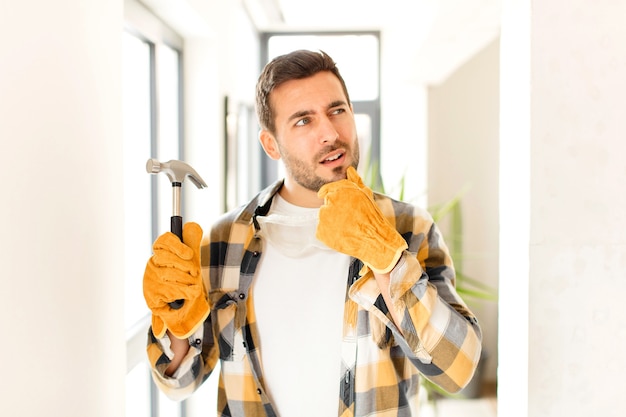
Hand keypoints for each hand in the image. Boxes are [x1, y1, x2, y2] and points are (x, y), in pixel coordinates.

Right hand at [143, 222, 209, 338]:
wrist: (178, 308)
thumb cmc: (184, 281)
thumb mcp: (190, 262)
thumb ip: (191, 243)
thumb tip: (192, 225)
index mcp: (160, 254)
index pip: (164, 242)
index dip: (176, 245)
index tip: (189, 253)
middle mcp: (152, 265)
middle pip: (169, 258)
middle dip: (187, 266)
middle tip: (195, 273)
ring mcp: (150, 281)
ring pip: (172, 276)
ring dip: (188, 282)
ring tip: (192, 286)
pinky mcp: (151, 296)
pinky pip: (171, 291)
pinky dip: (184, 293)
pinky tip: (187, 294)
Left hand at [316, 167, 407, 273]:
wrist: (374, 240)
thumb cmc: (373, 218)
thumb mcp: (366, 196)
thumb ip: (356, 182)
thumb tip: (350, 170)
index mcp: (341, 191)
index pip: (327, 190)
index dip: (326, 193)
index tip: (321, 195)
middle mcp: (331, 202)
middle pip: (326, 205)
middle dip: (334, 210)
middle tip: (347, 219)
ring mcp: (324, 217)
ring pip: (323, 218)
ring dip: (330, 222)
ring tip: (346, 228)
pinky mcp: (321, 231)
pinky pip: (321, 231)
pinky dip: (328, 234)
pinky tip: (341, 235)